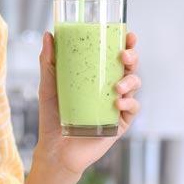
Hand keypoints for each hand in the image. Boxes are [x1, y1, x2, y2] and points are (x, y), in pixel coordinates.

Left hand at [33, 31, 140, 178]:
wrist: (55, 149)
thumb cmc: (52, 116)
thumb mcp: (48, 86)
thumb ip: (48, 62)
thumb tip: (48, 35)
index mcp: (96, 76)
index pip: (114, 56)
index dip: (126, 44)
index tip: (128, 35)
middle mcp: (110, 88)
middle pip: (129, 67)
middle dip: (133, 58)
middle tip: (124, 56)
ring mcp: (117, 105)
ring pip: (134, 85)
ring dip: (131, 81)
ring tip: (117, 87)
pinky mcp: (120, 123)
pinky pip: (132, 109)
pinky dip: (129, 103)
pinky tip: (119, 103)